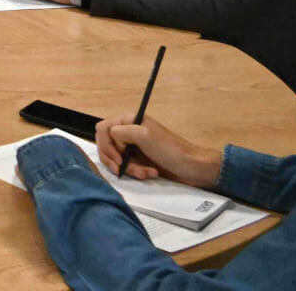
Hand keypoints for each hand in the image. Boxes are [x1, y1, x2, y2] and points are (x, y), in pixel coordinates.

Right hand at [95, 115, 222, 187]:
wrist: (193, 168)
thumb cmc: (171, 149)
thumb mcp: (144, 135)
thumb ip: (120, 132)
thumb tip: (112, 140)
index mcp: (129, 121)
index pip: (103, 129)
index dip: (106, 144)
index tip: (118, 157)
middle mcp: (129, 132)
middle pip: (106, 145)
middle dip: (115, 159)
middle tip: (124, 168)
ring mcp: (133, 147)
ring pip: (116, 159)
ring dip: (129, 168)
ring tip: (145, 172)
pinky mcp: (139, 161)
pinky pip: (127, 168)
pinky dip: (136, 173)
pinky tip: (149, 174)